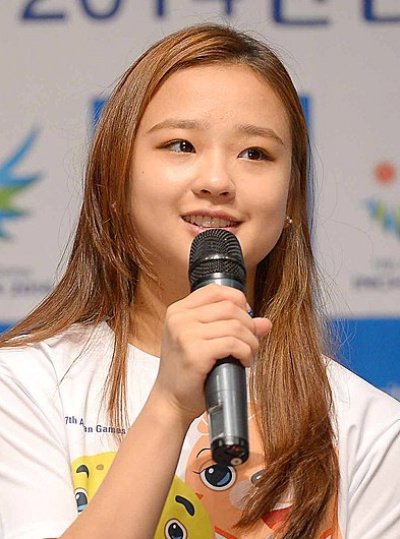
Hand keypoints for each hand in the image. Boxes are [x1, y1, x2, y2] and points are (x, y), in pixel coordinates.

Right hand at [152, 284, 271, 422]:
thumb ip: (232, 327)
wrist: (170, 402)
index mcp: (178, 311)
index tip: (245, 319)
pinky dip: (246, 352)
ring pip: (235, 325)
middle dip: (249, 325)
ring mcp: (185, 334)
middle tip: (251, 343)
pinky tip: (244, 362)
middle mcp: (179, 318)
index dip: (238, 300)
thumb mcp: (205, 343)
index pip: (215, 290)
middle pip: (229, 307)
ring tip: (249, 355)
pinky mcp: (194, 353)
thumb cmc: (188, 373)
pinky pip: (233, 343)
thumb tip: (265, 322)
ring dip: (250, 341)